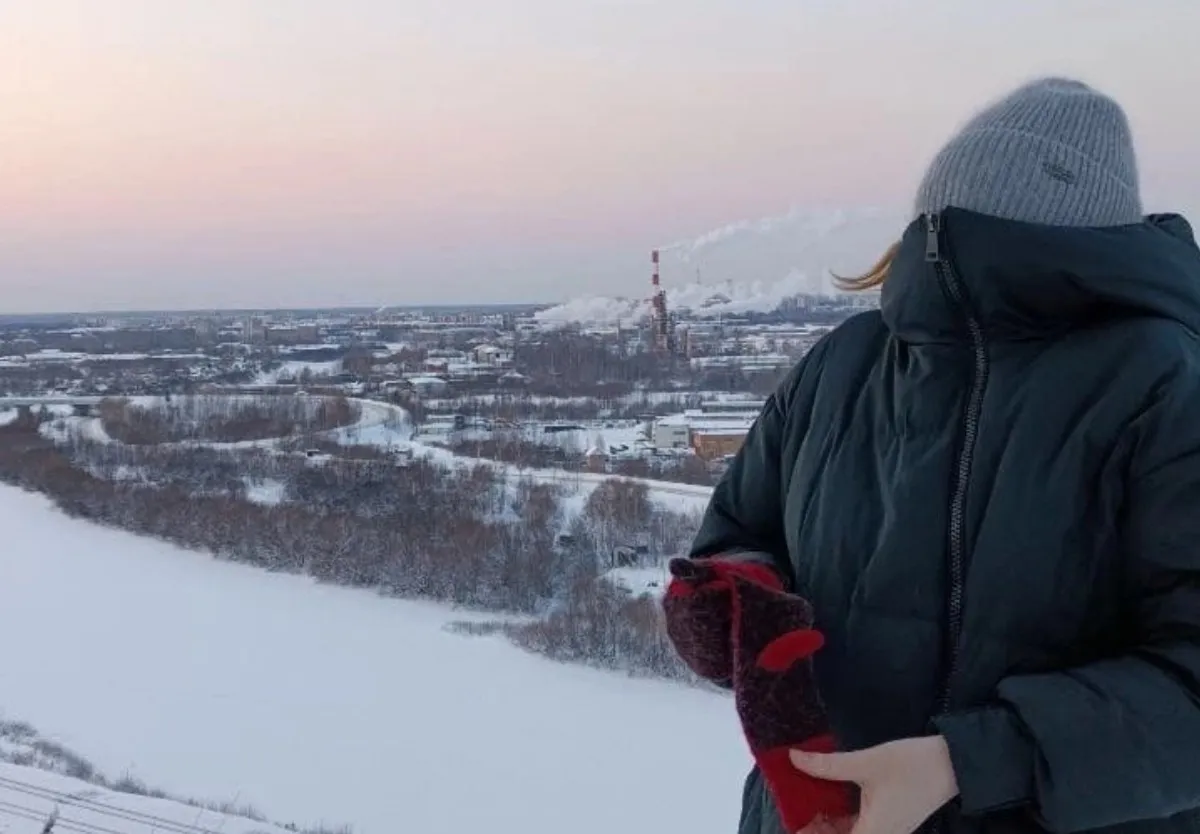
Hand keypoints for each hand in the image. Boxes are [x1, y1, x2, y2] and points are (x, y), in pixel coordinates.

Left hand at [790, 736, 958, 833]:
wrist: (952, 763)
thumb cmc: (910, 766)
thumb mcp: (865, 763)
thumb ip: (828, 765)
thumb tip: (793, 758)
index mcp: (873, 833)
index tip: (794, 826)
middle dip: (817, 830)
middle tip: (795, 811)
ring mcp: (886, 831)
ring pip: (849, 833)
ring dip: (827, 824)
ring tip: (806, 805)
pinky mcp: (890, 821)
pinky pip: (859, 826)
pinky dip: (841, 818)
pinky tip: (828, 800)